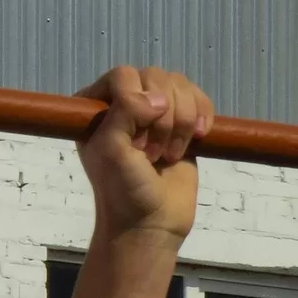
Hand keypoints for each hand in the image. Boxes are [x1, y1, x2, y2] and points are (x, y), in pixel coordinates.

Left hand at [77, 65, 214, 242]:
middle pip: (156, 77)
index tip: (136, 141)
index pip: (123, 75)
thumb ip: (124, 112)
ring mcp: (153, 111)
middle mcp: (122, 103)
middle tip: (151, 154)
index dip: (138, 101)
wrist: (152, 222)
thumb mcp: (112, 150)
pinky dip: (202, 116)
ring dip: (181, 121)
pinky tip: (197, 138)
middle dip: (163, 118)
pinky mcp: (181, 122)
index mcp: (95, 106)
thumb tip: (157, 97)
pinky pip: (199, 97)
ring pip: (180, 85)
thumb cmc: (123, 190)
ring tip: (169, 154)